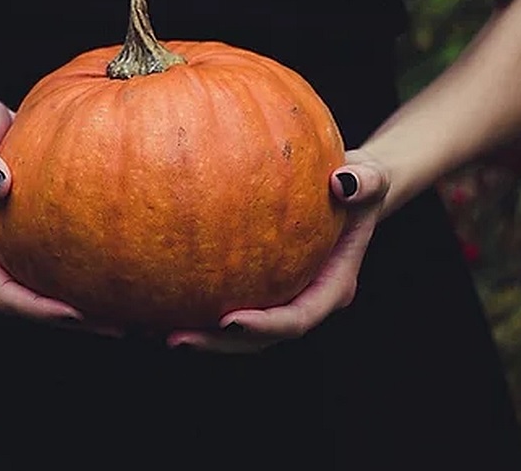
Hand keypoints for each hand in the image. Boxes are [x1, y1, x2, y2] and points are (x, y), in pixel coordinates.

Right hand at [0, 93, 119, 336]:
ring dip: (86, 309)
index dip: (38, 310)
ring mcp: (10, 252)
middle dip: (72, 321)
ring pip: (47, 293)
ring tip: (133, 314)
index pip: (3, 294)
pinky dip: (88, 277)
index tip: (76, 313)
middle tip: (121, 326)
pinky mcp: (32, 240)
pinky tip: (126, 275)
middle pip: (30, 305)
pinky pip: (61, 267)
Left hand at [165, 149, 389, 352]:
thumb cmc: (359, 181)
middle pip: (258, 340)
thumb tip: (343, 183)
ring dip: (197, 335)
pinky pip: (220, 300)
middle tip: (175, 339)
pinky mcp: (254, 286)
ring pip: (235, 332)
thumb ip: (365, 181)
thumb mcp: (372, 175)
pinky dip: (189, 304)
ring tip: (149, 329)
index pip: (297, 319)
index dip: (264, 327)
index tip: (229, 321)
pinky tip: (148, 297)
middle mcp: (302, 300)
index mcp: (331, 287)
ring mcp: (277, 297)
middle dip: (218, 345)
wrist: (348, 188)